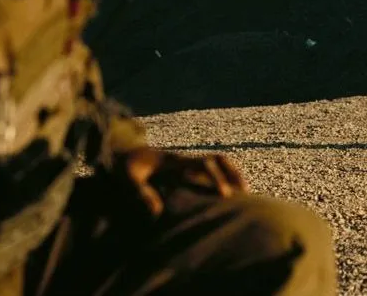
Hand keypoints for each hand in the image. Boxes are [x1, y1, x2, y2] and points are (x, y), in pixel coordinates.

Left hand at [114, 146, 248, 217]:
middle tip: (245, 194)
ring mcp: (187, 162)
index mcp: (176, 160)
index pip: (205, 163)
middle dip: (234, 175)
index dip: (217, 178)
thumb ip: (139, 193)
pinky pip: (211, 170)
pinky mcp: (185, 169)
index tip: (224, 195)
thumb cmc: (125, 167)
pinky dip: (223, 179)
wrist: (121, 153)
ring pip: (218, 163)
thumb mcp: (126, 178)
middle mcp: (185, 159)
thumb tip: (156, 212)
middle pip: (219, 159)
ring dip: (232, 176)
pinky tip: (226, 196)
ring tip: (243, 196)